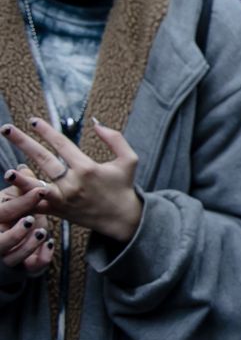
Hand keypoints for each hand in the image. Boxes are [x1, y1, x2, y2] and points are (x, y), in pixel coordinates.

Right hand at [0, 187, 52, 274]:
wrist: (9, 240)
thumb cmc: (12, 215)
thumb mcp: (13, 200)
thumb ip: (19, 187)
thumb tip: (21, 169)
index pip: (3, 212)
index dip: (21, 202)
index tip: (41, 190)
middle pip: (0, 243)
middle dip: (15, 233)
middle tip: (31, 220)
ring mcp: (6, 256)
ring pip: (13, 257)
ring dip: (28, 246)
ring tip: (43, 233)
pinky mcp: (21, 266)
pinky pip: (31, 268)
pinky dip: (41, 259)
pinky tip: (49, 245)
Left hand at [2, 118, 142, 243]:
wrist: (122, 219)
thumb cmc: (124, 187)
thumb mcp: (129, 160)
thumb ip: (115, 138)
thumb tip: (96, 123)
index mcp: (87, 168)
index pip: (62, 144)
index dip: (46, 131)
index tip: (34, 121)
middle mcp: (72, 183)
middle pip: (43, 158)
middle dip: (24, 142)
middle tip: (7, 129)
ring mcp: (63, 198)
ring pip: (36, 185)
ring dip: (20, 177)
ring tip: (7, 170)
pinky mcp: (57, 211)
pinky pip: (36, 204)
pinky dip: (23, 198)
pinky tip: (10, 191)